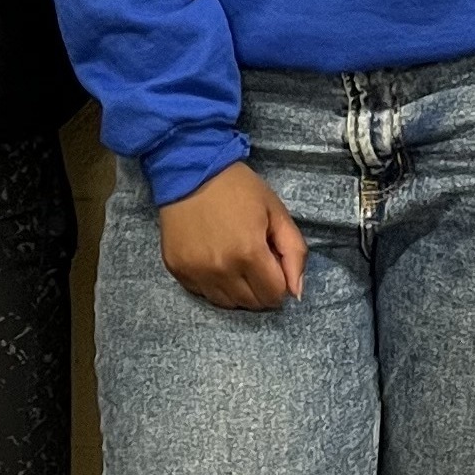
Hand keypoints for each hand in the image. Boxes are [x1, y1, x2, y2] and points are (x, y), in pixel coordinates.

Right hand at [157, 160, 305, 310]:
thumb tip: (296, 292)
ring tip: (236, 261)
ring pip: (227, 304)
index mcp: (249, 253)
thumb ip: (294, 252)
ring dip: (238, 290)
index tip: (274, 265)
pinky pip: (203, 293)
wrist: (192, 171)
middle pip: (252, 304)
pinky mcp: (178, 270)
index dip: (280, 283)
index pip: (274, 295)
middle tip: (256, 261)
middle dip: (261, 288)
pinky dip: (214, 284)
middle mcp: (221, 269)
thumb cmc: (238, 188)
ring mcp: (196, 272)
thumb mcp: (277, 212)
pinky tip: (215, 260)